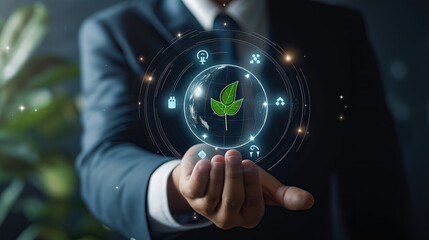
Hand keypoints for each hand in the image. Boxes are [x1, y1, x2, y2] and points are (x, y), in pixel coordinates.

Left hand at [169, 144, 313, 228]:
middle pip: (232, 199)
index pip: (253, 203)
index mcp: (249, 216)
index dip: (251, 183)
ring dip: (218, 172)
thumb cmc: (241, 176)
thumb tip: (310, 201)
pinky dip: (201, 174)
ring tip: (221, 157)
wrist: (210, 166)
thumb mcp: (265, 184)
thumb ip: (285, 194)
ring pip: (213, 193)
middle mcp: (228, 218)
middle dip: (233, 175)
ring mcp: (207, 210)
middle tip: (234, 154)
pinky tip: (206, 162)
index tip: (250, 164)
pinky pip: (195, 188)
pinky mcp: (191, 197)